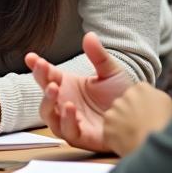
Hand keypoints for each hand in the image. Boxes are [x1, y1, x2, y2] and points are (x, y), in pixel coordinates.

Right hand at [24, 32, 132, 151]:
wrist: (140, 118)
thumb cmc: (123, 97)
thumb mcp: (111, 72)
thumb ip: (98, 55)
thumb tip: (89, 35)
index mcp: (68, 86)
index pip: (47, 75)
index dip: (38, 66)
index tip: (31, 57)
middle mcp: (66, 103)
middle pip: (45, 94)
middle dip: (41, 81)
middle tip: (44, 70)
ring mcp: (71, 121)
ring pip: (49, 115)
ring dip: (47, 102)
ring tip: (54, 89)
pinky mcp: (81, 136)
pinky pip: (67, 131)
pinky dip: (66, 120)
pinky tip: (69, 107)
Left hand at [103, 83, 171, 156]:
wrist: (157, 148)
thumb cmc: (167, 127)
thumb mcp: (168, 104)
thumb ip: (155, 97)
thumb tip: (150, 100)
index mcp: (141, 88)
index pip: (138, 92)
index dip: (142, 104)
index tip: (146, 113)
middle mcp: (124, 96)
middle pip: (124, 102)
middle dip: (129, 112)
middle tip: (139, 125)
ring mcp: (113, 111)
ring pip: (115, 116)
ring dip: (121, 123)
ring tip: (133, 135)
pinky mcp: (107, 127)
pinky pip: (110, 131)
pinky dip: (116, 137)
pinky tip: (127, 143)